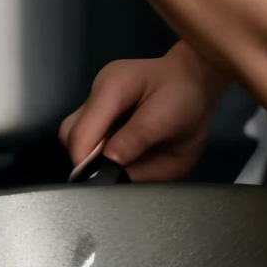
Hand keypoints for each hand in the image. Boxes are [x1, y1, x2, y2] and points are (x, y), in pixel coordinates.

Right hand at [59, 45, 227, 182]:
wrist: (196, 87)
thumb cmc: (185, 97)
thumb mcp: (167, 115)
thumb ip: (137, 137)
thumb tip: (110, 161)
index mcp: (112, 86)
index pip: (81, 132)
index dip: (86, 163)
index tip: (103, 180)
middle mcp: (98, 95)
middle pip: (69, 136)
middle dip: (86, 160)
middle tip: (115, 171)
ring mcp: (98, 106)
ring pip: (75, 141)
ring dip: (93, 159)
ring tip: (122, 163)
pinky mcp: (102, 118)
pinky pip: (91, 144)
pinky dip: (102, 157)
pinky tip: (124, 157)